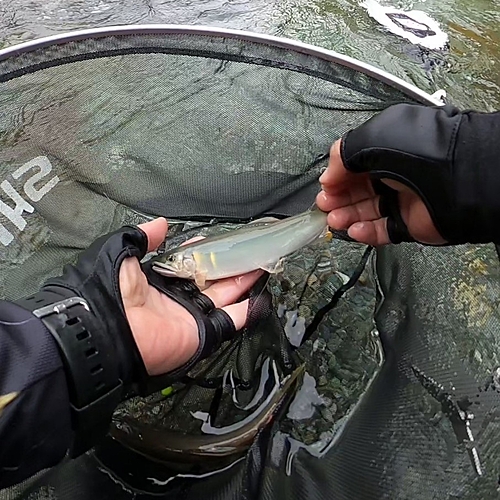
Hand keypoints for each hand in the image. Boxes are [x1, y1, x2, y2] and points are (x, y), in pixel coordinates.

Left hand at [119, 218, 262, 375]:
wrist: (108, 328)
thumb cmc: (110, 290)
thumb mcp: (120, 252)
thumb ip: (141, 236)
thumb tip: (161, 223)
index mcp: (157, 280)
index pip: (187, 263)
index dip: (203, 251)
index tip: (217, 240)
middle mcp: (176, 297)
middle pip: (210, 279)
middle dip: (229, 265)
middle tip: (248, 251)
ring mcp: (190, 314)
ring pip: (224, 296)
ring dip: (242, 282)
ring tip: (261, 265)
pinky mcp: (202, 331)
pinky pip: (229, 322)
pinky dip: (247, 312)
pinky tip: (260, 296)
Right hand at [316, 140, 445, 245]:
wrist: (455, 180)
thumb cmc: (417, 152)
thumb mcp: (369, 139)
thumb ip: (342, 155)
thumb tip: (328, 176)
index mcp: (389, 147)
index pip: (356, 164)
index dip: (338, 176)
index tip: (325, 186)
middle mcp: (397, 172)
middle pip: (359, 189)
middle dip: (339, 198)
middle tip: (325, 205)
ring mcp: (404, 199)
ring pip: (368, 211)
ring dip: (348, 216)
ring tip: (334, 220)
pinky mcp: (411, 223)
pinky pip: (384, 230)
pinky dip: (366, 232)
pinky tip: (353, 230)